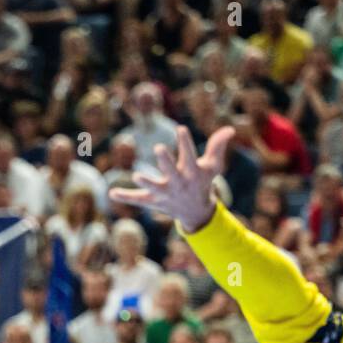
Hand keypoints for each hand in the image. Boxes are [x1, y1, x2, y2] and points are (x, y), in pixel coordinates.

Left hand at [109, 124, 233, 233]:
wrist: (196, 213)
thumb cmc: (203, 183)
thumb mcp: (213, 166)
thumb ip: (217, 146)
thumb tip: (230, 129)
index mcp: (192, 173)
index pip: (189, 156)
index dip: (185, 143)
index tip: (181, 129)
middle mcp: (178, 183)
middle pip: (171, 172)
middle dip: (166, 161)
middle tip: (159, 147)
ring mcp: (165, 193)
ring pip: (154, 188)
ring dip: (146, 182)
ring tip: (136, 175)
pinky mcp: (153, 200)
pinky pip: (138, 199)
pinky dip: (126, 196)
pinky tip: (112, 193)